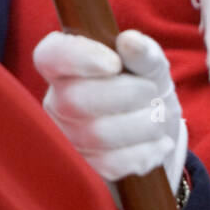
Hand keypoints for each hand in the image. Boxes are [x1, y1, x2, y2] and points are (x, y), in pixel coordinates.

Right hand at [33, 29, 186, 201]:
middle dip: (130, 94)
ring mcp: (67, 138)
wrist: (158, 130)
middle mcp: (56, 101)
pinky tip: (157, 143)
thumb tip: (130, 41)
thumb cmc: (147, 87)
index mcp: (65, 66)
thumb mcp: (152, 66)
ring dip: (145, 124)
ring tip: (157, 117)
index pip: (51, 56)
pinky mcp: (85, 168)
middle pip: (76, 100)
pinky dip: (147, 152)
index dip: (79, 57)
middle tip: (151, 93)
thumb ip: (144, 53)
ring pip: (98, 135)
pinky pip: (112, 164)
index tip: (114, 62)